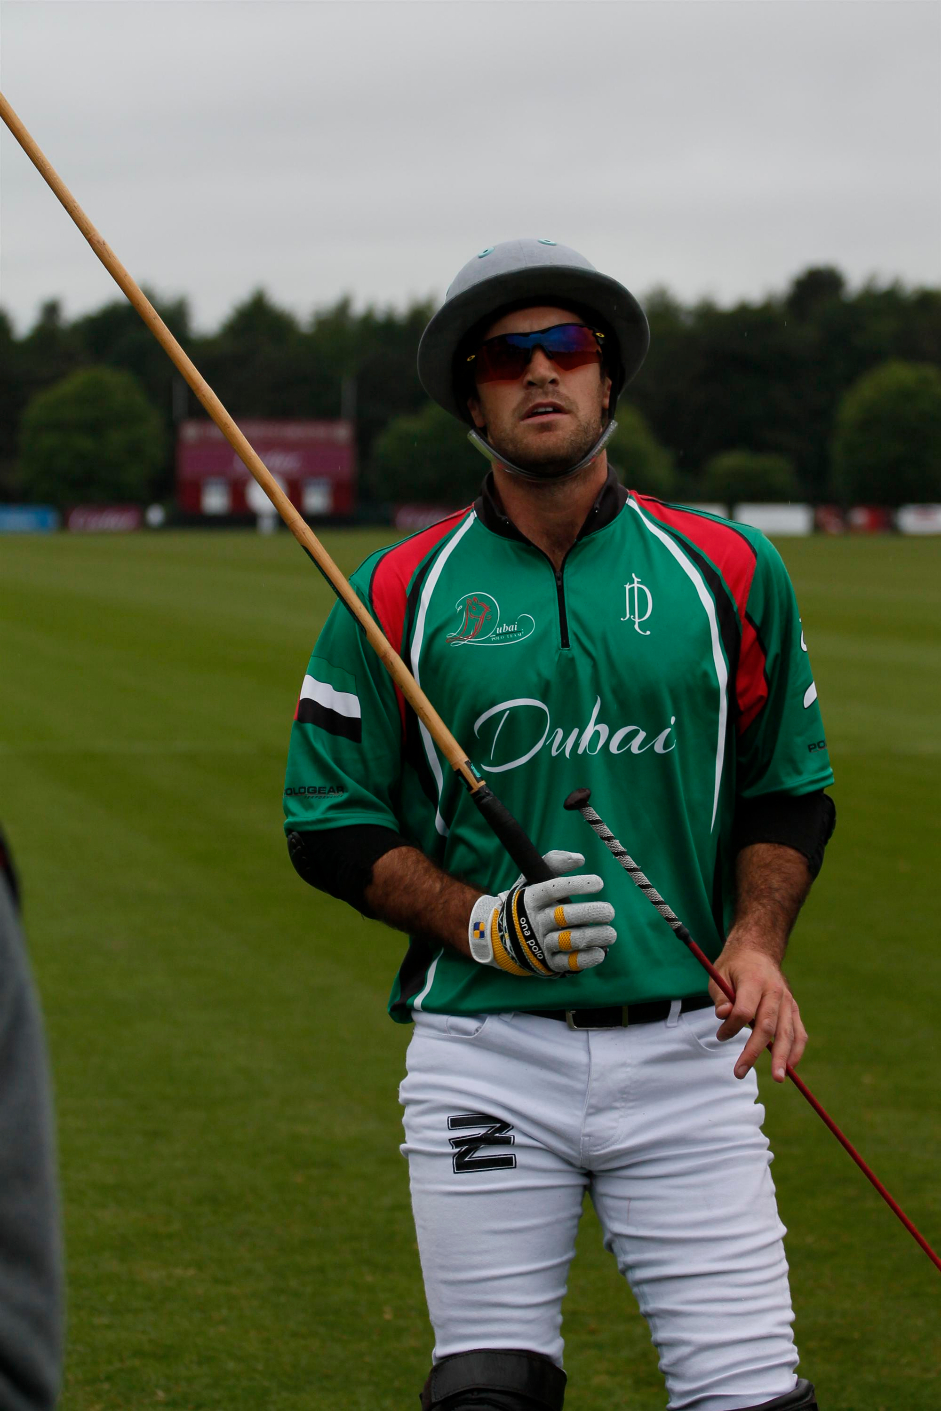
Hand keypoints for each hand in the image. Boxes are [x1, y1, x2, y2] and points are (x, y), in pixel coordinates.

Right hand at [468, 850, 616, 977]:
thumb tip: (580, 859)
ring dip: (595, 936)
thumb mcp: (533, 878)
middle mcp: (536, 920)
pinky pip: (569, 962)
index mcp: (532, 898)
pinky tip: (600, 952)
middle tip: (610, 912)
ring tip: (611, 933)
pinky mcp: (549, 962)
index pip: (553, 889)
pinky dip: (587, 958)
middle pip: (566, 916)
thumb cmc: (531, 901)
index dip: (577, 885)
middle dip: (592, 912)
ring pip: (571, 940)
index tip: (599, 882)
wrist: (509, 936)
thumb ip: (554, 862)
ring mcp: (542, 942)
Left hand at [710, 934, 806, 1082]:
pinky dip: (796, 1050)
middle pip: (767, 1025)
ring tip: (778, 1078)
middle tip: (740, 1072)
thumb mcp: (718, 975)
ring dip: (782, 1056)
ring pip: (787, 1032)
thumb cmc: (734, 967)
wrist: (757, 951)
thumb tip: (723, 1016)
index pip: (744, 1010)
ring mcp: (788, 1000)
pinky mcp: (794, 1008)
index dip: (731, 1026)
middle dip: (754, 1051)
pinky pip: (799, 1032)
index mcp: (754, 980)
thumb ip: (721, 997)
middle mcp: (775, 991)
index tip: (720, 1036)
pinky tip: (790, 1067)